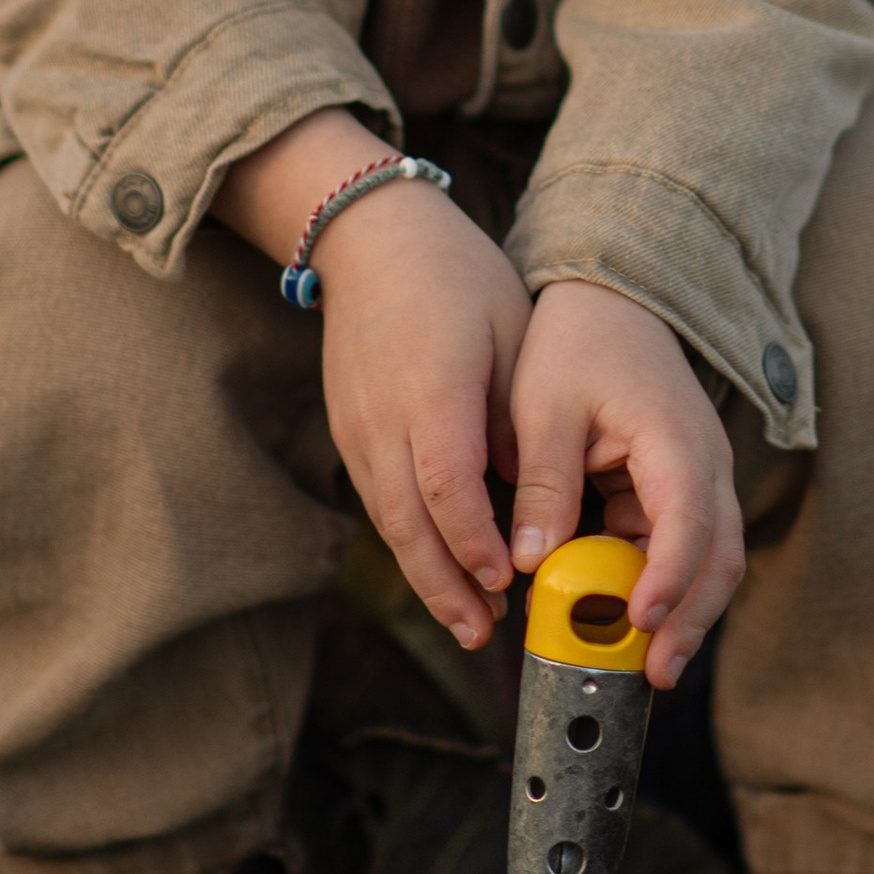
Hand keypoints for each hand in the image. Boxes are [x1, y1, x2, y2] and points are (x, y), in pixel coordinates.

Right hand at [314, 185, 533, 647]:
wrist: (372, 239)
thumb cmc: (457, 278)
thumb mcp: (508, 333)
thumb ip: (514, 416)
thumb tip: (524, 494)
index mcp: (432, 390)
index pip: (445, 484)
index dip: (472, 540)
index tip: (504, 580)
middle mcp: (383, 419)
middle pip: (406, 522)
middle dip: (445, 586)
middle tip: (483, 634)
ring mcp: (357, 428)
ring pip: (387, 520)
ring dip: (425, 575)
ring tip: (468, 621)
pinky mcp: (348, 430)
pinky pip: (378, 499)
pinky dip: (409, 541)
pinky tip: (440, 567)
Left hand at [506, 281, 744, 689]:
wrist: (610, 301)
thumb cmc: (577, 345)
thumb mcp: (544, 408)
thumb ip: (544, 483)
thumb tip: (531, 562)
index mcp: (673, 438)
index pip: (690, 519)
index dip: (670, 576)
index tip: (639, 618)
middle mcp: (704, 464)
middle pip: (721, 556)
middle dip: (692, 619)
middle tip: (655, 675)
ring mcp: (699, 479)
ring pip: (710, 560)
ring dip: (682, 613)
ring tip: (645, 669)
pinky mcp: (679, 491)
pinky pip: (682, 550)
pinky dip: (661, 588)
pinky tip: (625, 623)